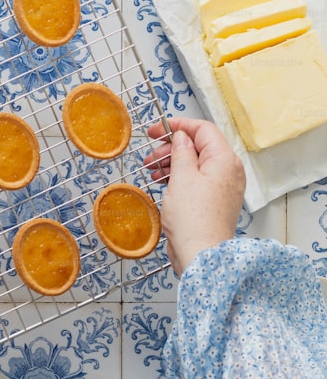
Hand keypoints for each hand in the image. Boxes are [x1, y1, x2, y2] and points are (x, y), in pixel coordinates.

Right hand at [144, 117, 244, 274]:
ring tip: (152, 171)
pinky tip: (163, 183)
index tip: (156, 130)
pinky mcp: (215, 201)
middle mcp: (229, 171)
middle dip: (172, 148)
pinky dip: (180, 177)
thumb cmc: (193, 218)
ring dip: (173, 163)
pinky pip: (197, 180)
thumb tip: (182, 138)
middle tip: (150, 156)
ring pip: (196, 164)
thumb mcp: (181, 178)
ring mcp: (223, 187)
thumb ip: (182, 152)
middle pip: (199, 147)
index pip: (203, 130)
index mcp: (224, 159)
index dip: (178, 126)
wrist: (200, 253)